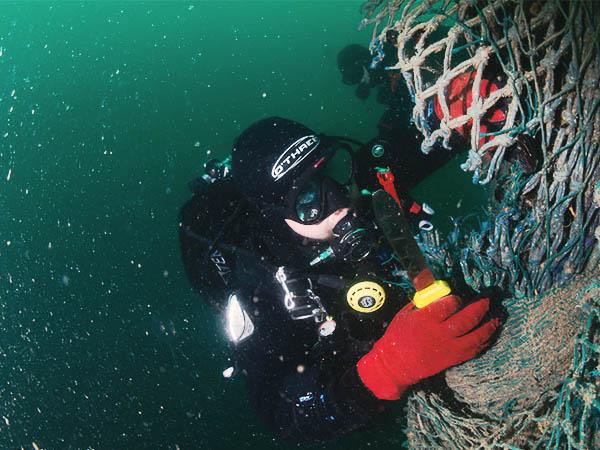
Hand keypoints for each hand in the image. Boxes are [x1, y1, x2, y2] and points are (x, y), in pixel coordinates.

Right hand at [357, 295, 499, 399]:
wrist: (396, 364)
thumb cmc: (397, 336)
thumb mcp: (405, 314)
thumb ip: (422, 304)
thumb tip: (437, 293)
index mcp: (427, 319)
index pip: (449, 305)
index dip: (456, 299)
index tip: (458, 298)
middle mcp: (441, 333)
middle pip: (468, 318)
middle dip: (481, 307)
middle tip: (487, 299)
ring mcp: (450, 347)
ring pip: (477, 335)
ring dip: (489, 324)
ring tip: (496, 316)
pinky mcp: (454, 359)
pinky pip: (474, 349)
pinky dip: (484, 341)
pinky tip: (489, 334)